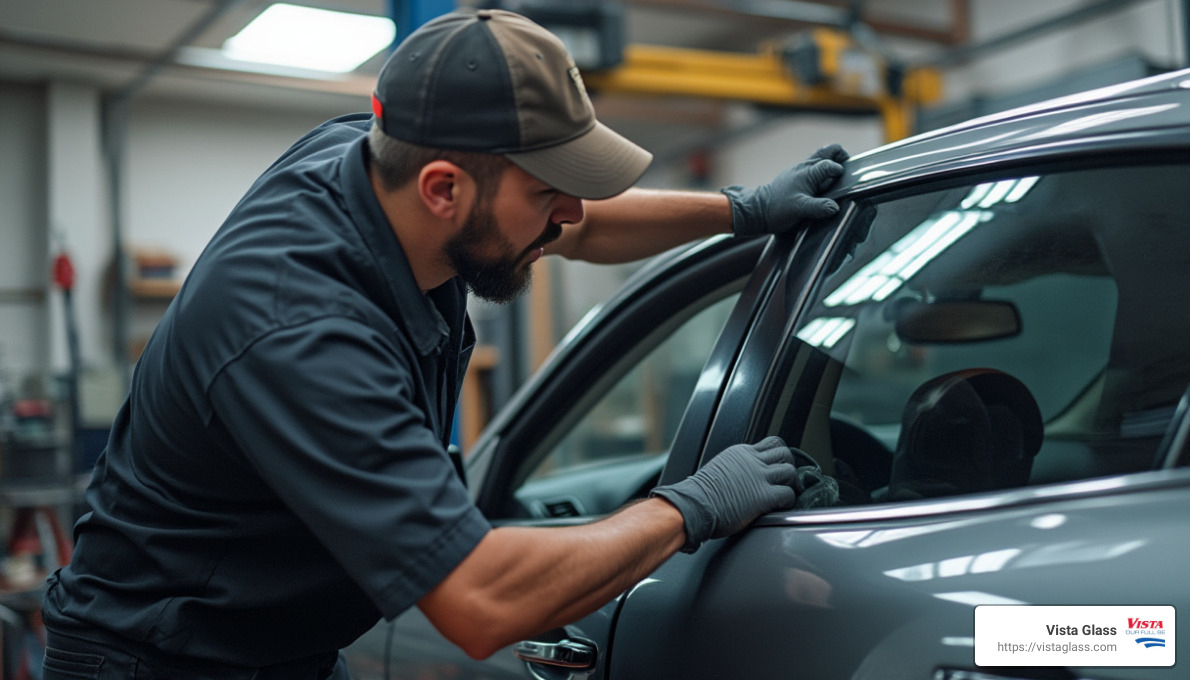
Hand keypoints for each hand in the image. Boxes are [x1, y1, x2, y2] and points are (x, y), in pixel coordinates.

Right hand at [650, 436, 798, 552]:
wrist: (693, 505)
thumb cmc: (699, 494)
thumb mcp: (718, 469)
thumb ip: (734, 468)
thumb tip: (738, 477)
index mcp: (741, 452)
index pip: (770, 443)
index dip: (778, 455)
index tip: (777, 465)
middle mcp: (752, 460)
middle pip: (784, 452)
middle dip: (789, 464)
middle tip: (787, 478)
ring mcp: (759, 477)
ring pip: (790, 471)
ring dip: (792, 482)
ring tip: (788, 492)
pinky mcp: (763, 497)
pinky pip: (788, 494)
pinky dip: (789, 500)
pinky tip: (782, 506)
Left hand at [722, 144, 848, 237]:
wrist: (758, 210)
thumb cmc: (777, 208)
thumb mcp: (800, 209)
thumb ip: (818, 207)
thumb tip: (834, 207)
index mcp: (808, 172)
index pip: (830, 163)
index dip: (839, 170)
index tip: (843, 181)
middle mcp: (805, 168)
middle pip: (828, 151)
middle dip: (840, 157)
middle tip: (844, 172)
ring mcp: (801, 171)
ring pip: (821, 159)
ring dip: (830, 166)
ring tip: (834, 182)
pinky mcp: (797, 178)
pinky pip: (814, 170)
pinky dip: (823, 174)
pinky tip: (822, 189)